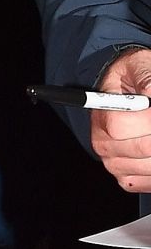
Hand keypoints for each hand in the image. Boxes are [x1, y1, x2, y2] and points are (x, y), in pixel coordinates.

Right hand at [93, 47, 150, 191]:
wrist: (121, 92)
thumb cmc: (130, 79)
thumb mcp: (138, 66)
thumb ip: (146, 77)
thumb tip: (150, 93)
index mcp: (103, 115)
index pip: (121, 127)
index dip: (146, 122)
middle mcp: (102, 141)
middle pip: (140, 149)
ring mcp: (112, 161)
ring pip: (145, 167)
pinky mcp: (122, 175)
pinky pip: (143, 182)